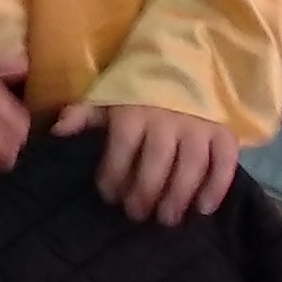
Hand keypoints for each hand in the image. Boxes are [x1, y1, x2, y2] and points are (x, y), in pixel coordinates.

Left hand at [53, 101, 238, 225]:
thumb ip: (82, 116)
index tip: (109, 196)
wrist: (183, 62)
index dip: (115, 174)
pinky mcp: (224, 132)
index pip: (123, 147)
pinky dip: (217, 185)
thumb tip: (56, 132)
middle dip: (146, 191)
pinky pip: (225, 161)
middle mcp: (168, 118)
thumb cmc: (138, 90)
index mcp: (134, 111)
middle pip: (158, 160)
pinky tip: (204, 208)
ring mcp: (199, 125)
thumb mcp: (107, 98)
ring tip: (167, 218)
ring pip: (192, 164)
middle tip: (137, 214)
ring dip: (179, 194)